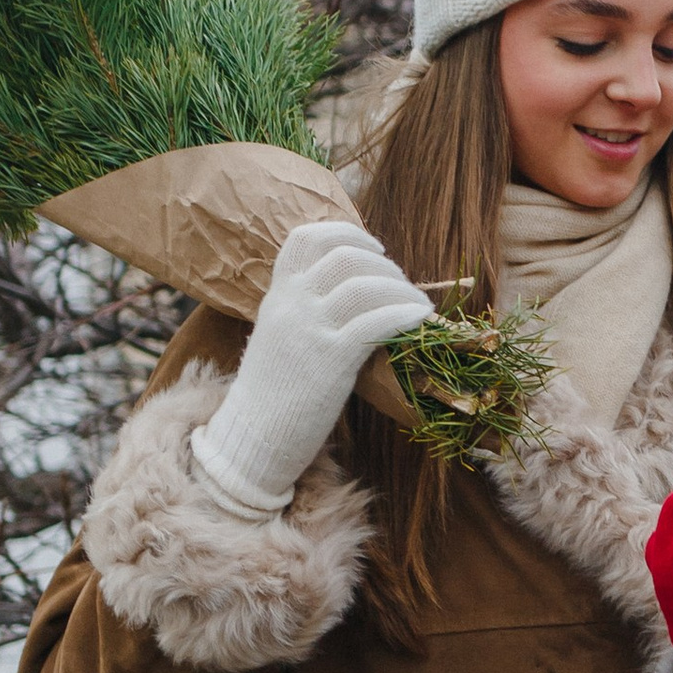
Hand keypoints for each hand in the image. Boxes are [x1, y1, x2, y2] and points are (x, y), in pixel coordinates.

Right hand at [191, 220, 435, 514]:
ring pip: (364, 284)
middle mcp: (291, 304)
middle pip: (345, 255)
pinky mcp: (330, 359)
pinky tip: (421, 318)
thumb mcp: (280, 336)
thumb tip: (355, 291)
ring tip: (418, 306)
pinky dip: (405, 312)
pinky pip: (376, 320)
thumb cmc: (274, 393)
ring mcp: (309, 329)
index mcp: (278, 295)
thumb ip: (306, 308)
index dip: (347, 233)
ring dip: (402, 288)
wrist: (251, 439)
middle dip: (384, 265)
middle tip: (402, 286)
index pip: (306, 237)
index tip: (375, 249)